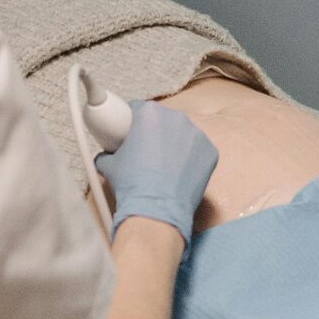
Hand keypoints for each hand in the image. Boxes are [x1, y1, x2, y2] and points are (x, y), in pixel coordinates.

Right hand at [100, 101, 219, 243]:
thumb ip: (108, 152)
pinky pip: (198, 151)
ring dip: (174, 144)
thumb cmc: (132, 184)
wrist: (156, 209)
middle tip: (146, 153)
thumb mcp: (108, 164)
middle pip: (163, 119)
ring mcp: (197, 134)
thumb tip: (107, 155)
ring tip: (164, 167)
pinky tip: (180, 174)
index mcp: (150, 113)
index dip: (132, 122)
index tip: (130, 134)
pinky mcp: (211, 152)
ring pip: (182, 134)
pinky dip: (190, 159)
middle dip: (155, 132)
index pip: (138, 108)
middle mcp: (177, 117)